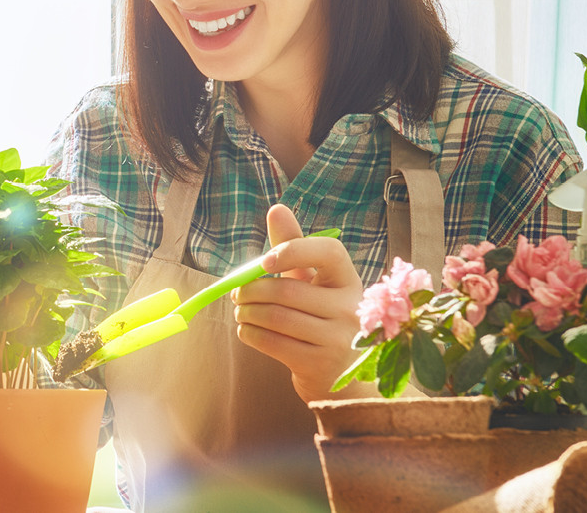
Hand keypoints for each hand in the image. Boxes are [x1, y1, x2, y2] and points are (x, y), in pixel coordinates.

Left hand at [231, 204, 369, 401]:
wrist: (337, 376)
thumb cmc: (320, 318)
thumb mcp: (312, 282)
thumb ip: (293, 247)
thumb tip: (277, 209)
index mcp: (349, 280)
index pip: (329, 252)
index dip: (293, 250)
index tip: (264, 262)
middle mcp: (349, 308)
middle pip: (287, 290)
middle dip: (251, 290)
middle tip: (237, 293)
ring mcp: (337, 339)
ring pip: (275, 317)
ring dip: (246, 312)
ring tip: (240, 311)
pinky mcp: (319, 364)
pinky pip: (271, 342)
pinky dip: (249, 333)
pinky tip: (246, 329)